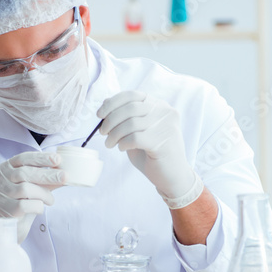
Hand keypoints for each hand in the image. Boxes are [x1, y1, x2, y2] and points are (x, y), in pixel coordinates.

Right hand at [0, 152, 64, 243]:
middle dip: (47, 174)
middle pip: (24, 173)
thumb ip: (42, 180)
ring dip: (43, 194)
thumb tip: (63, 174)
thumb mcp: (29, 187)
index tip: (57, 159)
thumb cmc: (17, 202)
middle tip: (65, 177)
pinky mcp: (2, 209)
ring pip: (25, 189)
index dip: (41, 158)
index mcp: (3, 168)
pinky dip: (37, 206)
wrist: (2, 226)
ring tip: (51, 200)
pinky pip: (25, 205)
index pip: (22, 158)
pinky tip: (40, 208)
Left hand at [97, 91, 202, 208]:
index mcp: (158, 105)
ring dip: (114, 134)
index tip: (99, 114)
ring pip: (131, 124)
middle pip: (130, 108)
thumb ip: (125, 117)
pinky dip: (123, 143)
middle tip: (103, 133)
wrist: (172, 176)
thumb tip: (105, 103)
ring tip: (110, 144)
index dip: (112, 103)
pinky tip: (122, 148)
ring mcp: (166, 126)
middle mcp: (164, 111)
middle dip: (110, 120)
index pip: (132, 95)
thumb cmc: (151, 154)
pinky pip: (135, 138)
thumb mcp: (136, 132)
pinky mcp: (163, 142)